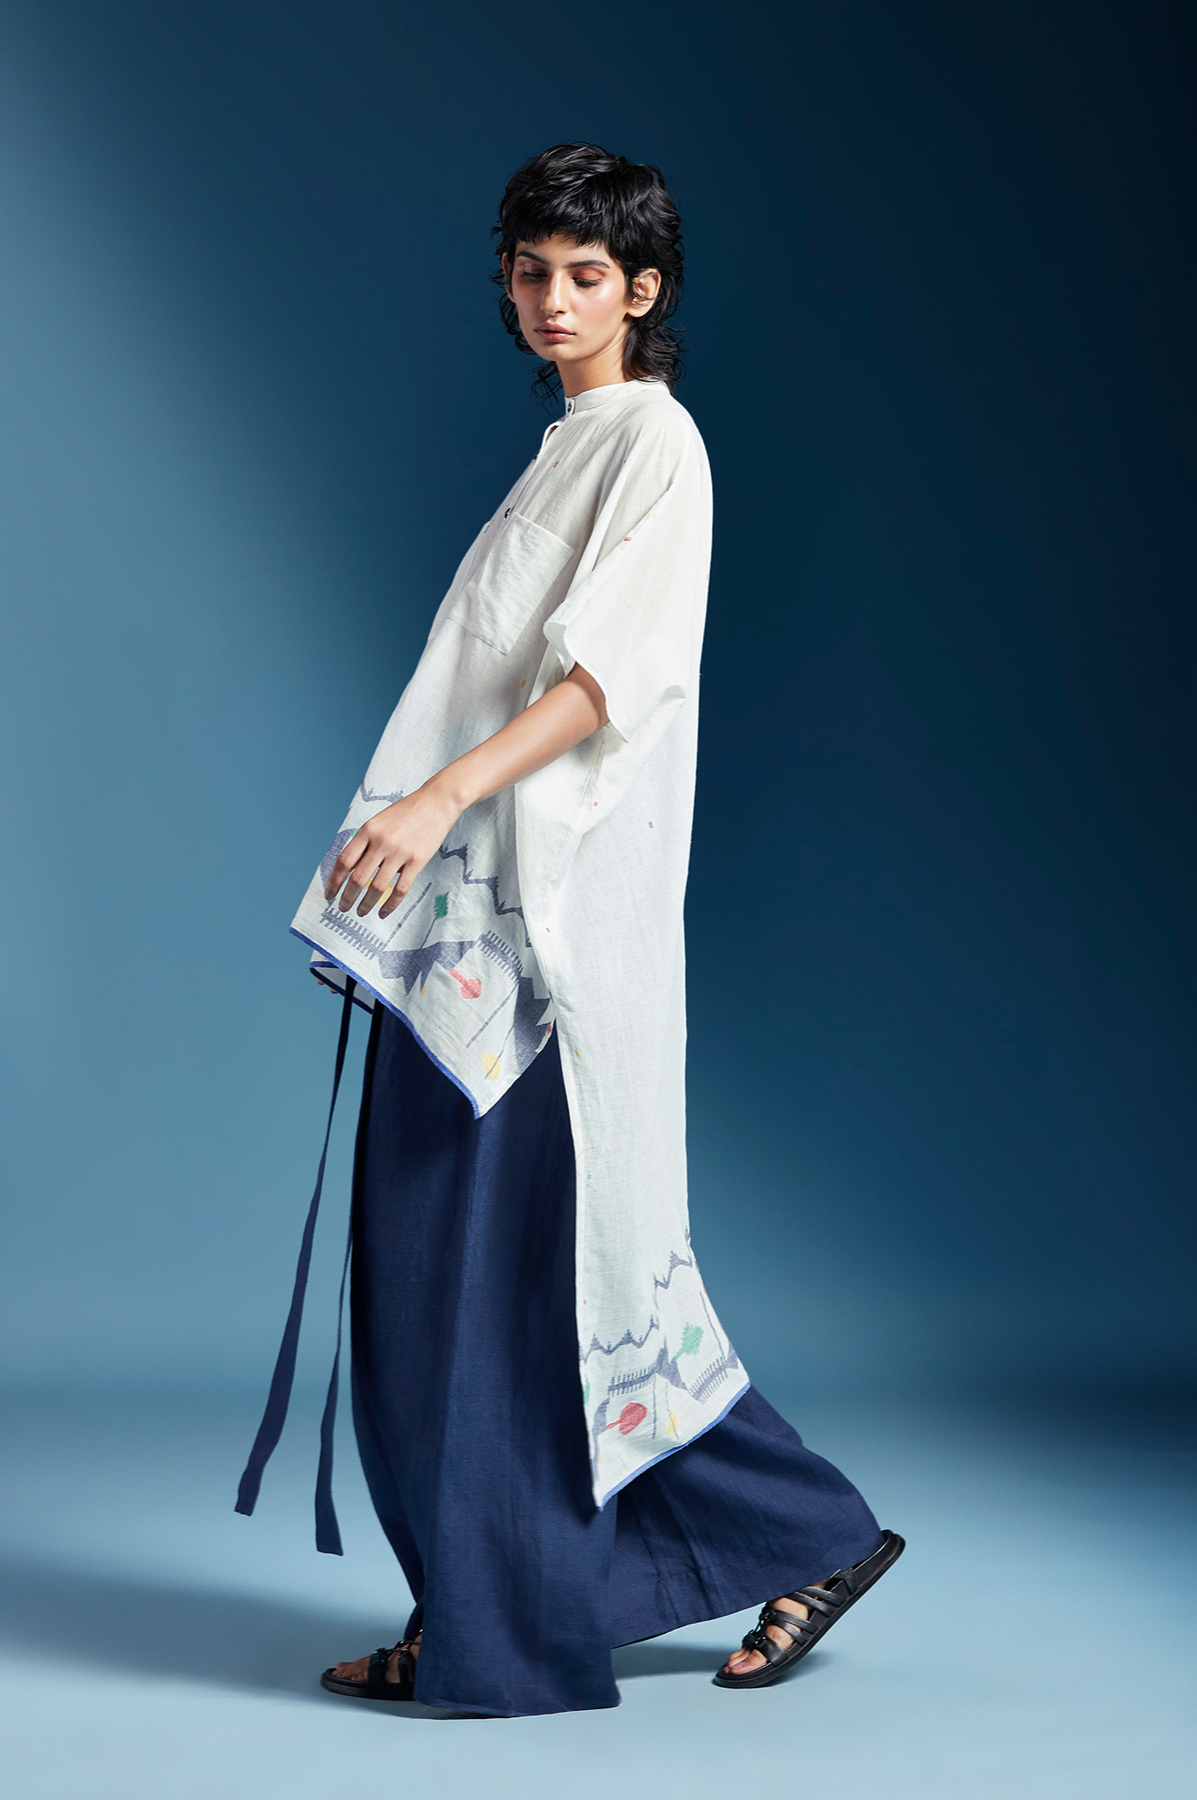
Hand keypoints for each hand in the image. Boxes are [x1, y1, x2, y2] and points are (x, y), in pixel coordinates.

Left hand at [324, 784, 460, 921]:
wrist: (436, 802)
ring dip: (366, 904)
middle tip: (343, 908)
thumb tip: (352, 869)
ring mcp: (399, 852)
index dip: (333, 881)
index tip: (329, 894)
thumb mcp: (379, 821)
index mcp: (367, 830)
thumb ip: (365, 842)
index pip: (344, 861)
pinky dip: (390, 905)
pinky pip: (400, 889)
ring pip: (377, 887)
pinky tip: (383, 912)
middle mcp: (381, 842)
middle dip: (347, 898)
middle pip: (357, 878)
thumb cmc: (406, 812)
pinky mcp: (417, 861)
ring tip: (361, 912)